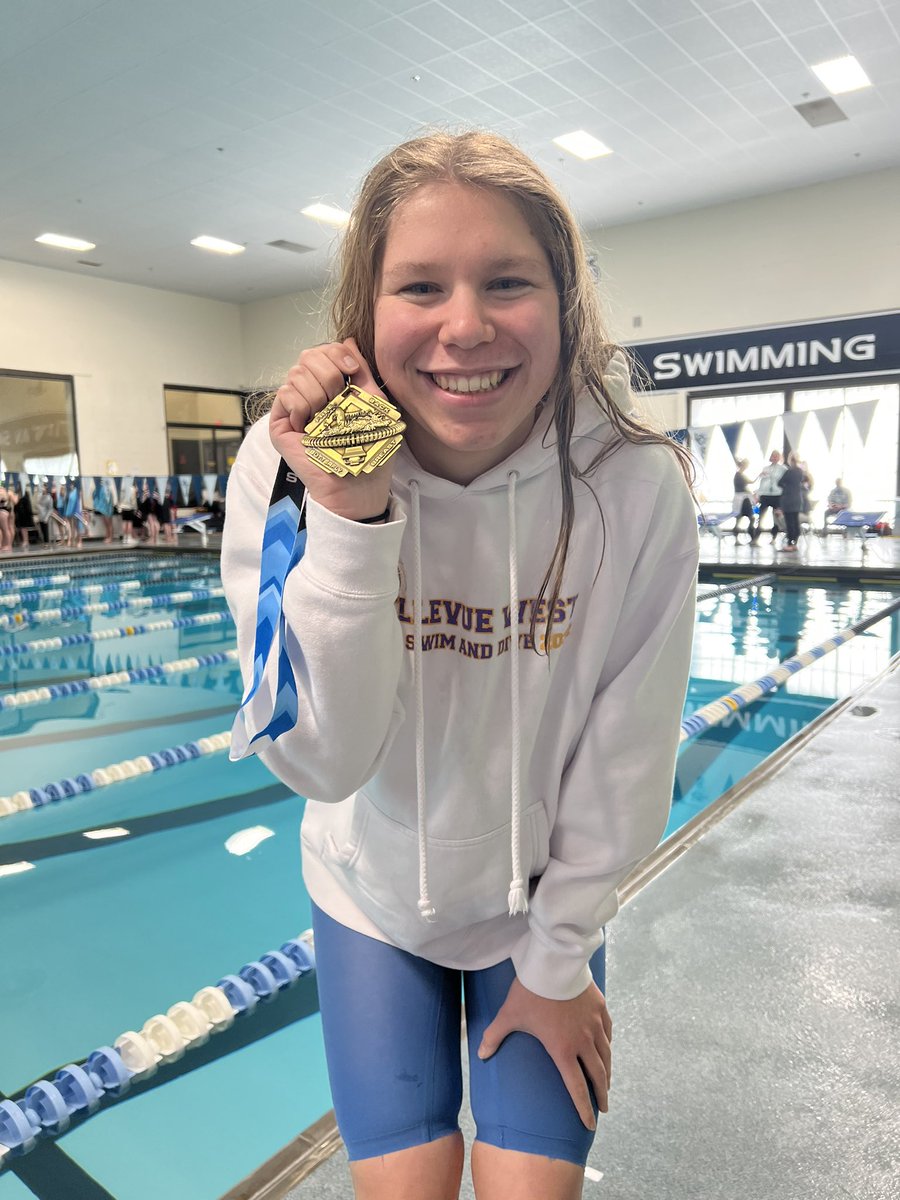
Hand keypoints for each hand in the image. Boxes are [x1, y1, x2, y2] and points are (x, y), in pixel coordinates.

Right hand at [270, 338, 394, 520]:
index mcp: (331, 387)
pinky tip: (309, 425)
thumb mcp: (373, 403)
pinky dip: (301, 406)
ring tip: (326, 417)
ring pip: (296, 373)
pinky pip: (285, 393)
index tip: (352, 369)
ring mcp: (294, 408)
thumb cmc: (369, 450)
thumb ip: (362, 372)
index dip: (336, 353)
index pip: (324, 351)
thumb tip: (347, 340)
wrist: (357, 484)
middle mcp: (310, 393)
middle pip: (308, 356)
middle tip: (339, 399)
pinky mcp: (280, 423)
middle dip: (329, 372)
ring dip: (318, 392)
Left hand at [477, 976, 611, 1129]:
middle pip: (597, 1074)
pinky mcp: (600, 1008)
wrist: (554, 963)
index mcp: (562, 1049)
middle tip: (603, 1108)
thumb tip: (480, 1053)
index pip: (576, 1087)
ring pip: (606, 1055)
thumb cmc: (530, 991)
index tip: (590, 1124)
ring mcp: (594, 1024)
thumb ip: (494, 1036)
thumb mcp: (509, 1015)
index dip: (583, 1108)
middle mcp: (583, 1041)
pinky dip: (608, 1045)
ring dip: (607, 1072)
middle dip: (601, 1095)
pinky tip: (607, 1049)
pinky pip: (608, 1033)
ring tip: (606, 1083)